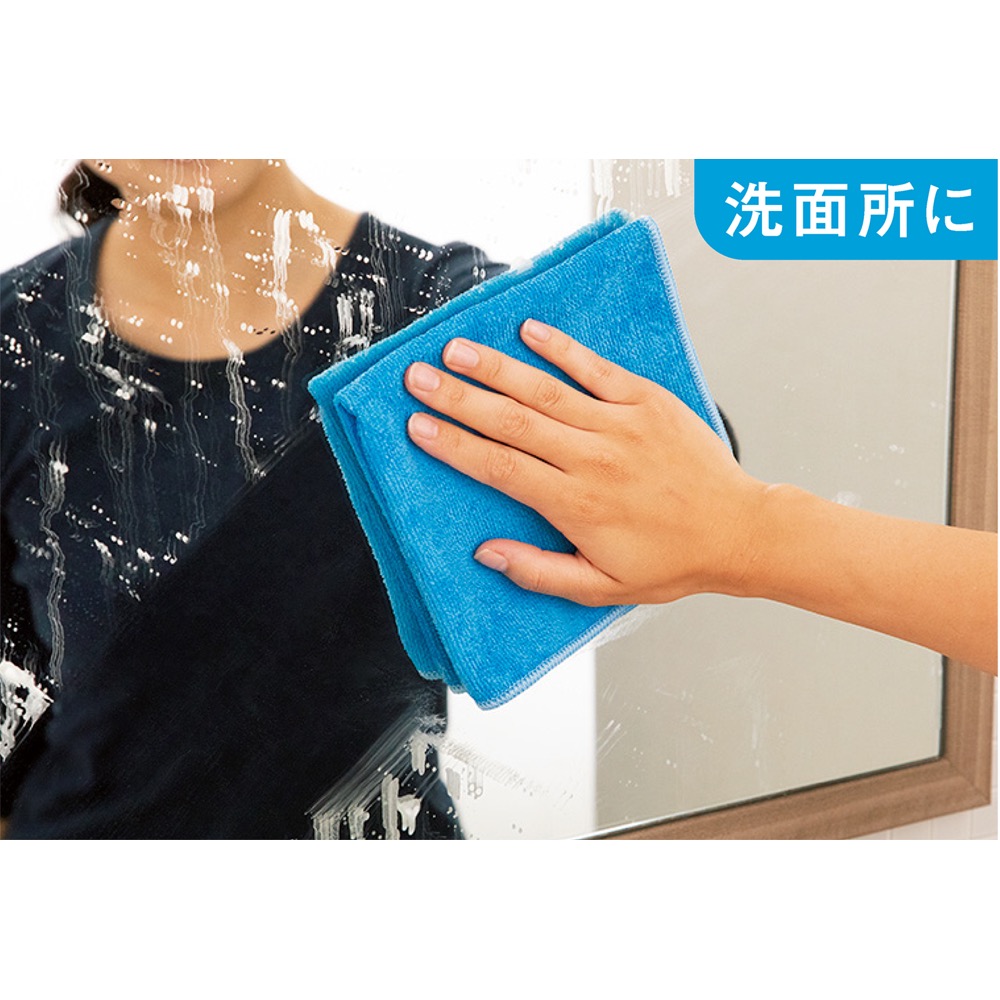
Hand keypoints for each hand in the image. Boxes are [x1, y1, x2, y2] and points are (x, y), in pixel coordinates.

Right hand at [404, 319, 768, 605]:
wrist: (738, 530)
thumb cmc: (670, 560)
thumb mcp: (602, 586)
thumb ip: (540, 571)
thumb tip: (488, 553)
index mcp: (577, 504)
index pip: (500, 468)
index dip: (456, 445)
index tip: (419, 427)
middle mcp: (593, 458)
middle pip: (512, 422)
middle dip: (459, 398)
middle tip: (418, 378)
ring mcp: (620, 424)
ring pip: (546, 390)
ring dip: (497, 368)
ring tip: (457, 351)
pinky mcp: (646, 401)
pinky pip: (596, 368)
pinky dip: (562, 348)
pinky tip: (530, 331)